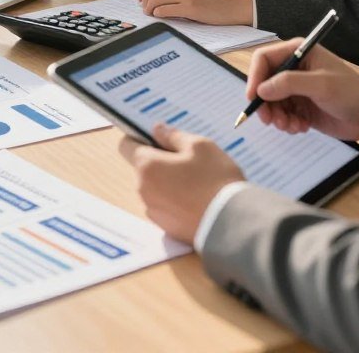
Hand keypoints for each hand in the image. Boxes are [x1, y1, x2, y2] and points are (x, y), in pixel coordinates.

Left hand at [120, 123, 244, 242]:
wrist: (232, 224)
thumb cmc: (215, 179)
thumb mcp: (200, 146)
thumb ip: (173, 136)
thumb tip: (157, 130)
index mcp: (147, 166)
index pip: (127, 146)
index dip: (140, 138)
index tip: (158, 139)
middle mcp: (143, 190)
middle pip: (143, 168)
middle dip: (160, 161)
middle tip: (188, 161)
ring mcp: (154, 211)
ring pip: (154, 188)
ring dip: (167, 182)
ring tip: (196, 182)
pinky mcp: (166, 228)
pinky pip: (164, 206)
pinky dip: (175, 201)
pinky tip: (196, 200)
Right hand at [245, 39, 358, 140]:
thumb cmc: (351, 92)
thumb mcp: (321, 85)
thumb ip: (289, 84)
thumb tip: (260, 91)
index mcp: (297, 52)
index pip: (264, 59)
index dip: (255, 77)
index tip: (253, 98)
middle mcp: (293, 69)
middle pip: (264, 83)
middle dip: (265, 103)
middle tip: (270, 120)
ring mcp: (296, 89)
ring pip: (271, 102)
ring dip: (277, 116)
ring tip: (291, 126)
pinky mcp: (301, 107)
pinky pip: (283, 115)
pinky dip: (287, 123)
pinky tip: (301, 127)